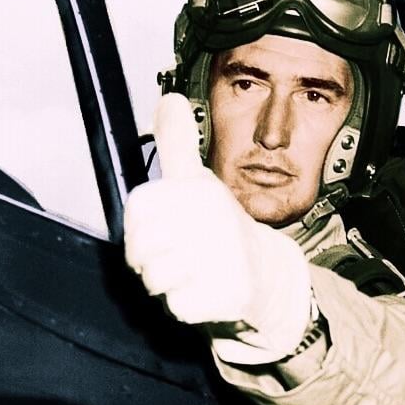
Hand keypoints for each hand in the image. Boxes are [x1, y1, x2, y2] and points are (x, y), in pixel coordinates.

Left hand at [124, 94, 313, 363]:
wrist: (265, 274)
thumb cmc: (220, 227)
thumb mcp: (197, 180)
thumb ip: (177, 144)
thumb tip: (169, 98)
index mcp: (198, 191)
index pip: (138, 211)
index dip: (141, 226)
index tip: (163, 228)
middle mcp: (211, 220)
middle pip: (139, 250)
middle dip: (151, 259)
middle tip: (177, 254)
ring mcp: (221, 259)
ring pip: (155, 280)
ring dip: (169, 283)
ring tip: (192, 272)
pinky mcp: (226, 295)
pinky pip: (178, 306)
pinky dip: (188, 304)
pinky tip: (206, 291)